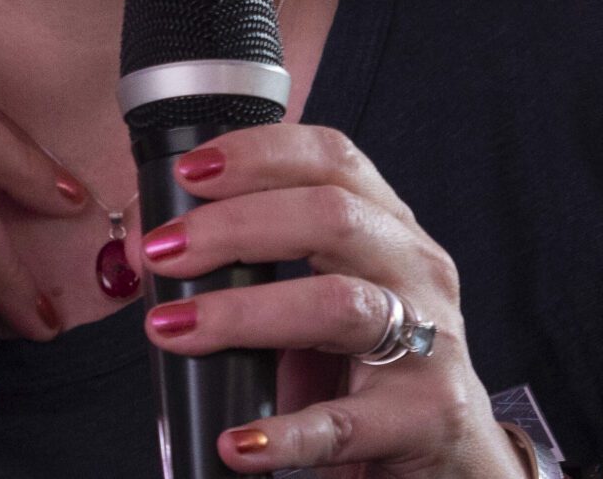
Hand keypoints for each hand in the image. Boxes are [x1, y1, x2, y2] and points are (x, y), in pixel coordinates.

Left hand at [133, 124, 523, 476]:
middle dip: (233, 226)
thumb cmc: (368, 365)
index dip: (257, 154)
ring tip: (173, 329)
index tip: (187, 173)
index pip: (332, 159)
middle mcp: (415, 271)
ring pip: (337, 305)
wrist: (452, 453)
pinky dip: (285, 433)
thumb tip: (150, 244)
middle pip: (331, 217)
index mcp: (389, 227)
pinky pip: (345, 423)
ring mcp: (429, 343)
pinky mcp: (424, 417)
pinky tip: (238, 443)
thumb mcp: (321, 296)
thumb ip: (253, 265)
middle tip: (163, 252)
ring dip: (243, 313)